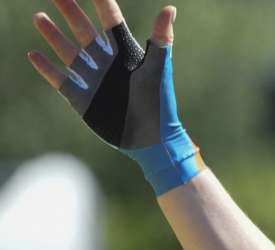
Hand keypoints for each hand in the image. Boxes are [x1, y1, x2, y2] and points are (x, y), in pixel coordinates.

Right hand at [27, 0, 204, 194]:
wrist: (152, 139)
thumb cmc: (159, 103)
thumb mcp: (158, 68)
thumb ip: (161, 39)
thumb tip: (169, 8)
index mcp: (126, 53)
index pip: (110, 20)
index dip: (100, 2)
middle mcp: (107, 63)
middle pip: (84, 31)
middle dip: (70, 12)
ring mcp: (93, 80)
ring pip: (69, 52)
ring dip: (54, 36)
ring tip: (40, 17)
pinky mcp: (83, 99)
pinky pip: (61, 80)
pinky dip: (47, 68)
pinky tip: (34, 54)